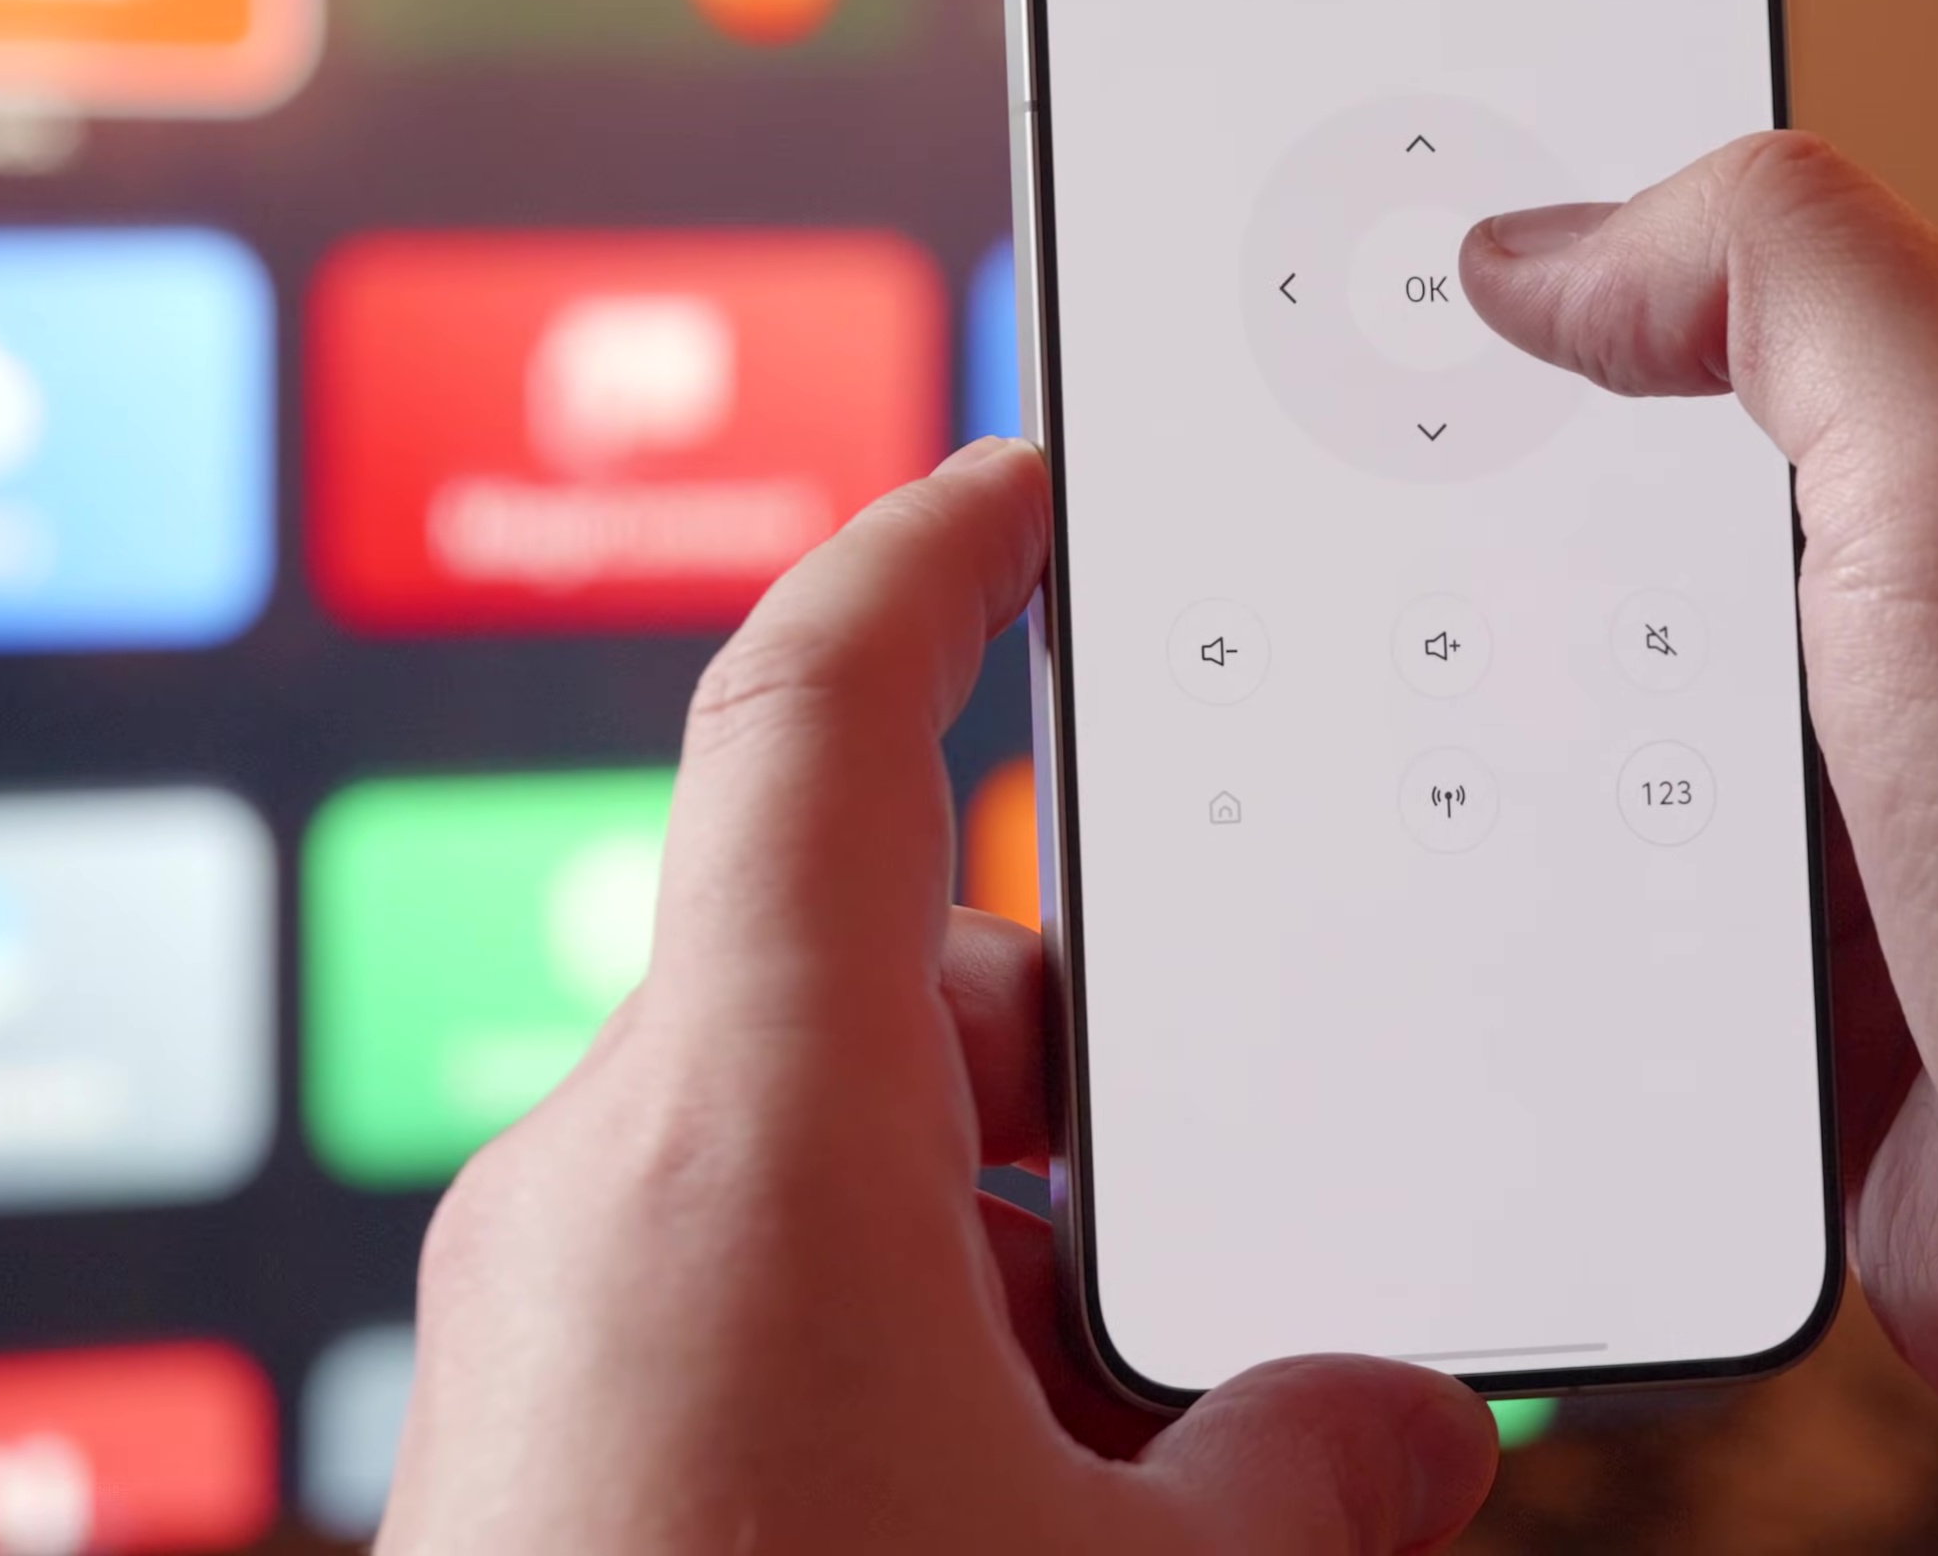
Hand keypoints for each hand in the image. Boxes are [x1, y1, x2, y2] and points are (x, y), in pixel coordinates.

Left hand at [382, 438, 1497, 1553]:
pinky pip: (739, 1285)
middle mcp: (613, 1188)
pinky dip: (892, 1331)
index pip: (811, 726)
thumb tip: (1403, 1423)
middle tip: (1234, 1195)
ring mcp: (550, 1313)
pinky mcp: (535, 1431)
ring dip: (995, 1237)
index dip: (923, 563)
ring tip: (1141, 1431)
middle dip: (1078, 1067)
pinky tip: (1020, 1487)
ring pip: (815, 1159)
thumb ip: (1299, 1473)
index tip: (1017, 483)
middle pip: (875, 981)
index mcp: (746, 1142)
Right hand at [1464, 134, 1937, 1521]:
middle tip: (1309, 528)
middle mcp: (1916, 646)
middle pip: (1620, 547)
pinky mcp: (1792, 1006)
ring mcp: (1851, 836)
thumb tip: (1552, 242)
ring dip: (1491, 757)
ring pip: (1587, 747)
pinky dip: (1529, 926)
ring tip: (1349, 735)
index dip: (1557, 305)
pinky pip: (1599, 930)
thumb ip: (1786, 285)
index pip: (1728, 329)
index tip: (1373, 293)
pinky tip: (1458, 910)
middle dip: (1481, 547)